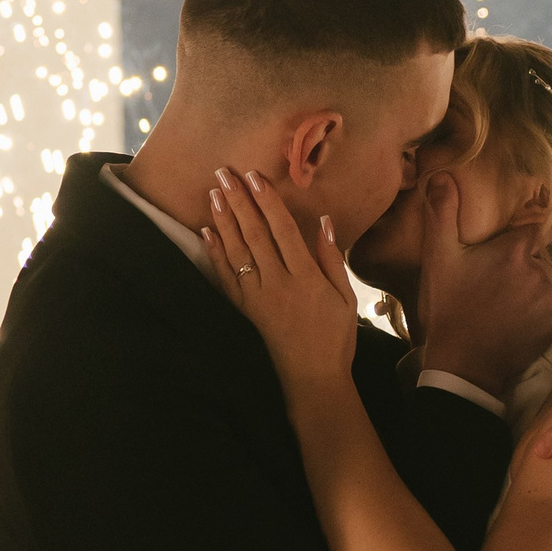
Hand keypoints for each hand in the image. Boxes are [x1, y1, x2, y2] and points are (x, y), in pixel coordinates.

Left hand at [202, 168, 359, 388]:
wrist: (313, 377)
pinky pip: (226, 278)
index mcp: (305, 278)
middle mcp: (277, 283)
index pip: (282, 231)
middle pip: (254, 235)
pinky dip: (214, 254)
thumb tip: (324, 220)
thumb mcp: (345, 296)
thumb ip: (331, 258)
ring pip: (236, 252)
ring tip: (213, 194)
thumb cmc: (335, 336)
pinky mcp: (246, 309)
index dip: (267, 201)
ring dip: (223, 221)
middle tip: (223, 173)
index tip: (255, 176)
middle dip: (239, 202)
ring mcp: (257, 297)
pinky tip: (205, 233)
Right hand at [415, 173, 551, 397]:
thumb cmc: (449, 309)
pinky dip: (540, 311)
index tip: (527, 229)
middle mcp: (540, 270)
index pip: (538, 224)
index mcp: (515, 249)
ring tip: (508, 300)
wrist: (464, 365)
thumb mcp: (439, 259)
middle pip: (543, 255)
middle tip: (500, 278)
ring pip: (550, 281)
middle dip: (528, 261)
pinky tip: (516, 319)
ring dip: (536, 286)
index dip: (532, 226)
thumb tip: (442, 176)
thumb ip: (442, 214)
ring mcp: (549, 300)